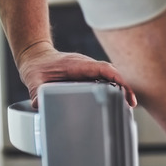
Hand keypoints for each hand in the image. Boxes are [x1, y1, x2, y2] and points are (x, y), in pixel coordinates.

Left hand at [16, 41, 136, 107]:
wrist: (36, 58)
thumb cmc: (37, 68)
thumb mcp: (33, 81)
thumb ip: (36, 93)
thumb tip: (39, 105)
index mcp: (77, 65)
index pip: (102, 68)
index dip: (116, 78)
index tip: (124, 90)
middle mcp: (86, 66)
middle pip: (111, 73)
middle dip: (123, 86)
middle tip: (131, 103)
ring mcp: (89, 71)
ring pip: (110, 77)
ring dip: (121, 89)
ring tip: (128, 106)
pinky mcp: (88, 77)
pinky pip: (105, 81)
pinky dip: (114, 90)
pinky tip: (118, 103)